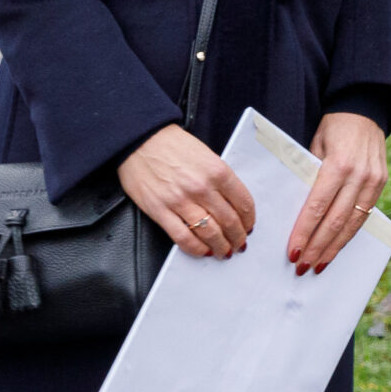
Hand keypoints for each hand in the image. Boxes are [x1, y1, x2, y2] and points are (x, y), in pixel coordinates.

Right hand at [119, 124, 255, 258]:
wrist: (141, 140)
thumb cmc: (173, 145)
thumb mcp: (207, 155)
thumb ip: (220, 178)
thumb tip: (232, 203)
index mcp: (218, 171)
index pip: (243, 202)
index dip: (249, 219)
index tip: (249, 226)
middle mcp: (202, 188)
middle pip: (229, 221)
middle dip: (237, 237)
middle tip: (239, 244)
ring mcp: (180, 201)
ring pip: (209, 233)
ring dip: (220, 246)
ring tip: (224, 251)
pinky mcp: (160, 211)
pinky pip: (182, 237)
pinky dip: (196, 248)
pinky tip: (202, 251)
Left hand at [289, 112, 387, 274]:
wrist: (365, 109)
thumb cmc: (332, 128)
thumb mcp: (314, 145)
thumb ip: (309, 175)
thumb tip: (295, 210)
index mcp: (338, 164)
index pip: (317, 207)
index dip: (305, 232)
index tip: (292, 251)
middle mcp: (359, 175)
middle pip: (335, 220)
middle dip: (318, 247)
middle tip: (302, 266)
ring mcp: (373, 180)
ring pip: (352, 223)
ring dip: (334, 247)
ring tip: (318, 265)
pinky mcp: (381, 183)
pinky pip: (364, 215)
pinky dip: (349, 234)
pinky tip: (337, 248)